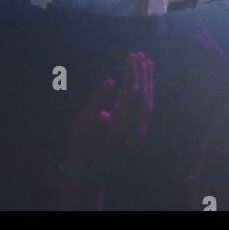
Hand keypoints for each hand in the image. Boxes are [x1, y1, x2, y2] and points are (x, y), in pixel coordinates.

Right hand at [64, 52, 154, 179]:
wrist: (88, 175)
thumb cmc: (80, 146)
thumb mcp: (82, 121)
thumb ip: (96, 99)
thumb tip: (110, 80)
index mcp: (119, 123)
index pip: (131, 90)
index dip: (132, 70)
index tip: (130, 55)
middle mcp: (133, 128)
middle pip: (143, 94)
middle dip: (142, 72)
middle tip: (140, 54)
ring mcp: (138, 133)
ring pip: (148, 102)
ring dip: (149, 81)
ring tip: (148, 63)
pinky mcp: (138, 136)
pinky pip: (147, 110)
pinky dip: (148, 94)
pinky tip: (146, 85)